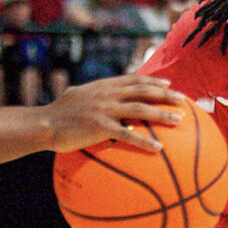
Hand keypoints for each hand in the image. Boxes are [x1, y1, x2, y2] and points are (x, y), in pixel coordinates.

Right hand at [45, 74, 182, 152]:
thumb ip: (93, 94)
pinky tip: (158, 148)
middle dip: (165, 94)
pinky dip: (144, 141)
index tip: (168, 83)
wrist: (44, 123)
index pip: (133, 79)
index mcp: (103, 86)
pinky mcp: (100, 127)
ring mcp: (104, 109)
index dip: (153, 80)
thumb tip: (100, 97)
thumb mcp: (77, 96)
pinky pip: (128, 134)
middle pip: (142, 91)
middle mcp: (107, 94)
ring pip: (140, 109)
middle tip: (183, 99)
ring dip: (162, 114)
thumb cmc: (58, 113)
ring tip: (179, 120)